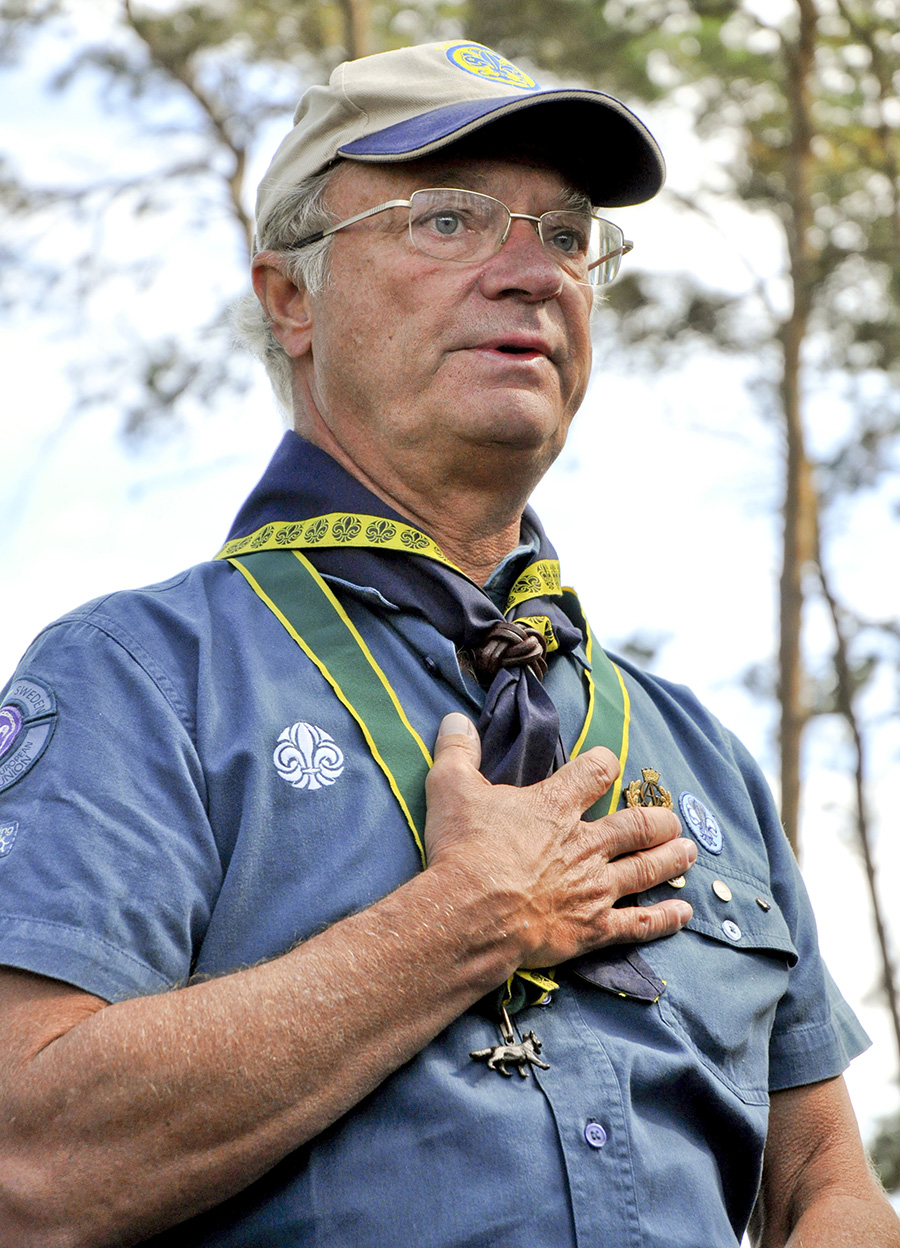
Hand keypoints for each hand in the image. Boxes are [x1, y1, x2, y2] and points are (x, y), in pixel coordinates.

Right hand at [424, 712, 695, 967]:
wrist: (472, 913)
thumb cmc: (463, 849)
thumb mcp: (450, 788)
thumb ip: (456, 751)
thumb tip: (455, 719)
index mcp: (556, 805)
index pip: (596, 771)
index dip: (605, 764)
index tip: (609, 764)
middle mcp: (586, 843)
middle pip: (638, 824)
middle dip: (658, 820)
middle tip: (671, 820)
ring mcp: (595, 887)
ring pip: (647, 868)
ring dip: (672, 859)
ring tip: (689, 851)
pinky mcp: (594, 927)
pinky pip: (640, 922)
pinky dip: (665, 917)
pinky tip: (684, 911)